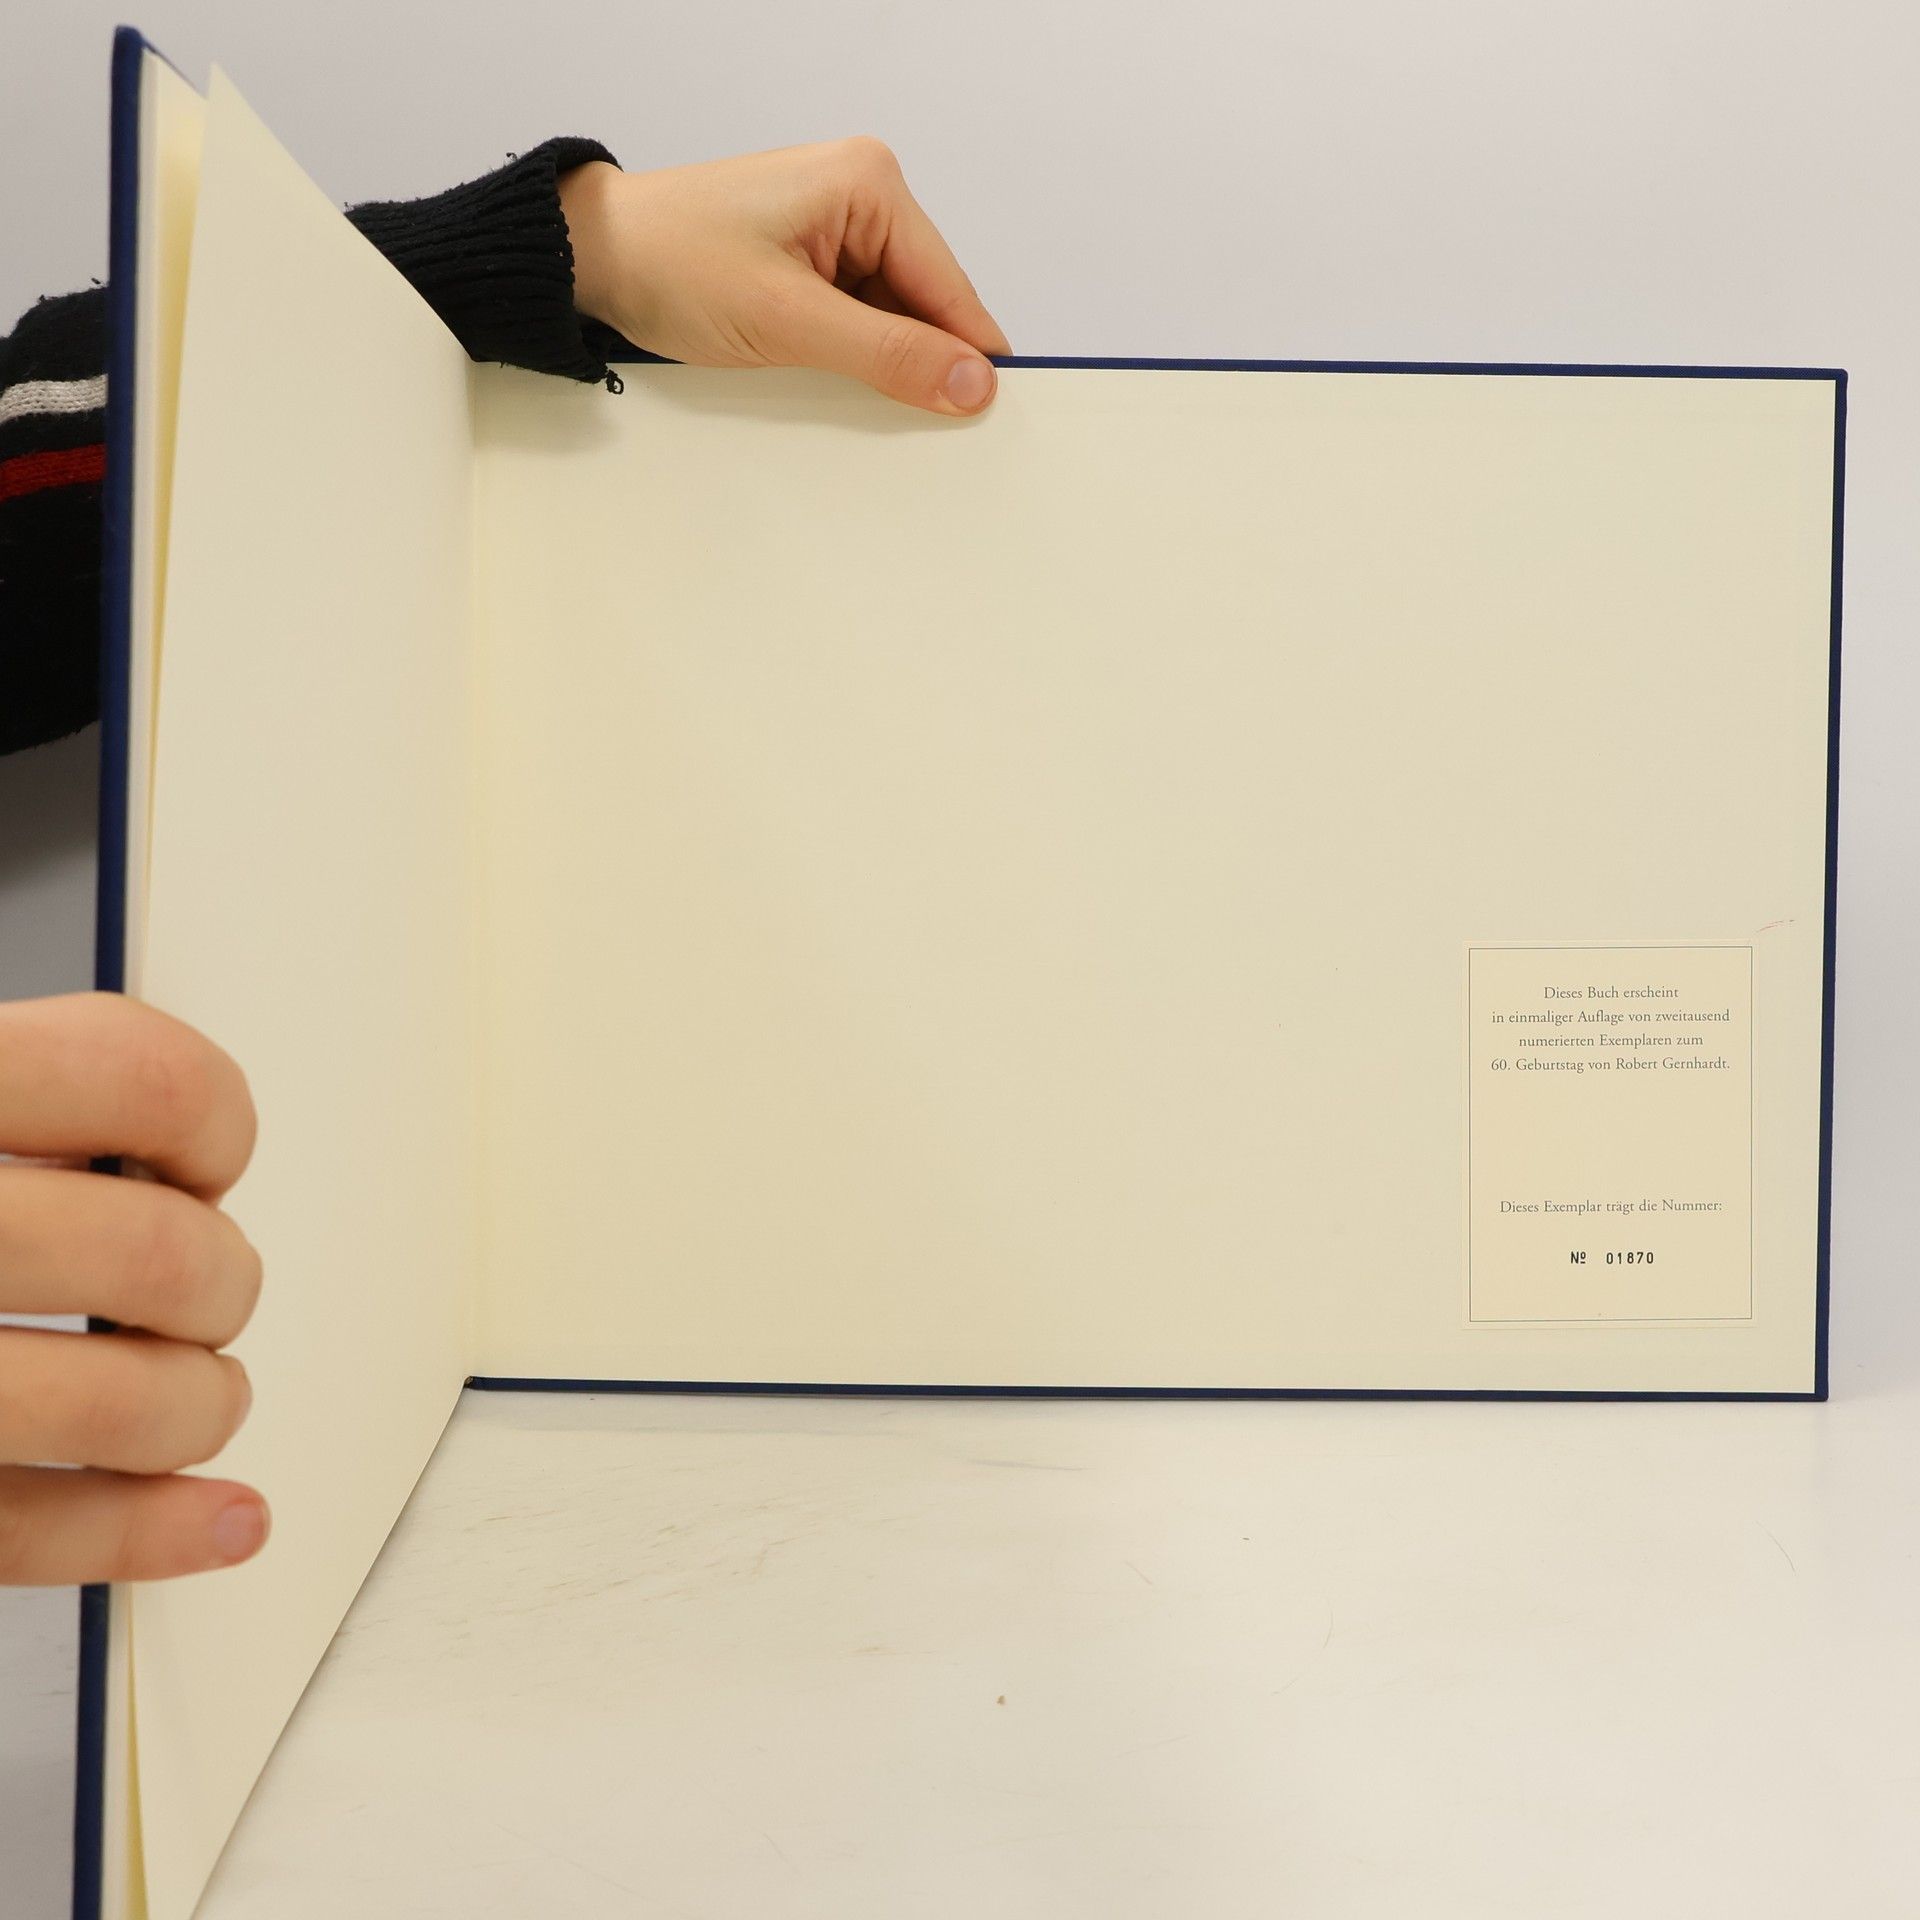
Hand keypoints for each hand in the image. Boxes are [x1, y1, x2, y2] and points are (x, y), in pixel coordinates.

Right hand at [0, 994, 266, 1583]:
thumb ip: (13, 1089)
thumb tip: (178, 1137)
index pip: (137, 1079)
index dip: (207, 1120)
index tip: (200, 1157)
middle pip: (157, 1255)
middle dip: (216, 1283)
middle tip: (195, 1287)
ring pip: (124, 1403)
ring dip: (197, 1406)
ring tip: (183, 1391)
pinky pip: (19, 1531)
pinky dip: (149, 1533)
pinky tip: (216, 1518)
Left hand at [558, 138, 1009, 416]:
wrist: (594, 260)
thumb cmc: (673, 264)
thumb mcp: (790, 321)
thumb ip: (888, 355)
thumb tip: (971, 383)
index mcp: (869, 185)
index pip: (950, 288)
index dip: (967, 359)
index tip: (987, 422)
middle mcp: (862, 196)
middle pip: (926, 306)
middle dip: (916, 363)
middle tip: (908, 428)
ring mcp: (836, 229)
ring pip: (892, 320)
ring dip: (876, 365)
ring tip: (836, 389)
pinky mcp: (811, 261)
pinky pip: (857, 320)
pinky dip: (848, 357)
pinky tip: (824, 378)